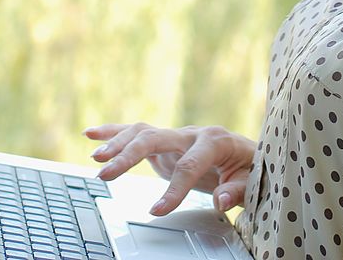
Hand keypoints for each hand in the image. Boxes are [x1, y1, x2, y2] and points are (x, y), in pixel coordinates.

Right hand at [84, 123, 255, 216]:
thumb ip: (236, 190)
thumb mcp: (251, 181)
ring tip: (95, 158)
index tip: (157, 211)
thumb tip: (221, 200)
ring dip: (117, 143)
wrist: (248, 153)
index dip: (174, 189)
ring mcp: (177, 135)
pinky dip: (113, 132)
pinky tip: (92, 135)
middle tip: (105, 175)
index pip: (190, 165)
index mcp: (215, 141)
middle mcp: (193, 133)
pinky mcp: (166, 140)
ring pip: (142, 132)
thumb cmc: (250, 167)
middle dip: (129, 156)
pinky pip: (137, 132)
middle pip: (155, 138)